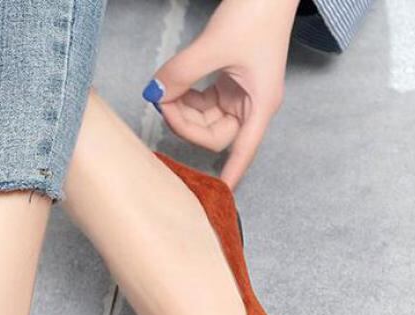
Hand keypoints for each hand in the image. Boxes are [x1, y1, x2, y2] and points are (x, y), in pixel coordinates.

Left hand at [143, 0, 299, 187]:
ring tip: (166, 90)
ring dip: (183, 110)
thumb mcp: (214, 44)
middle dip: (187, 124)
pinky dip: (187, 96)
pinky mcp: (230, 80)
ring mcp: (240, 93)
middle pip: (214, 135)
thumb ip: (181, 73)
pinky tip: (175, 85)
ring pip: (206, 120)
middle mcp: (252, 104)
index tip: (218, 195)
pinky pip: (204, 101)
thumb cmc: (258, 11)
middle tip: (162, 103)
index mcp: (260, 105)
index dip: (231, 174)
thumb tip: (155, 94)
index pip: (243, 151)